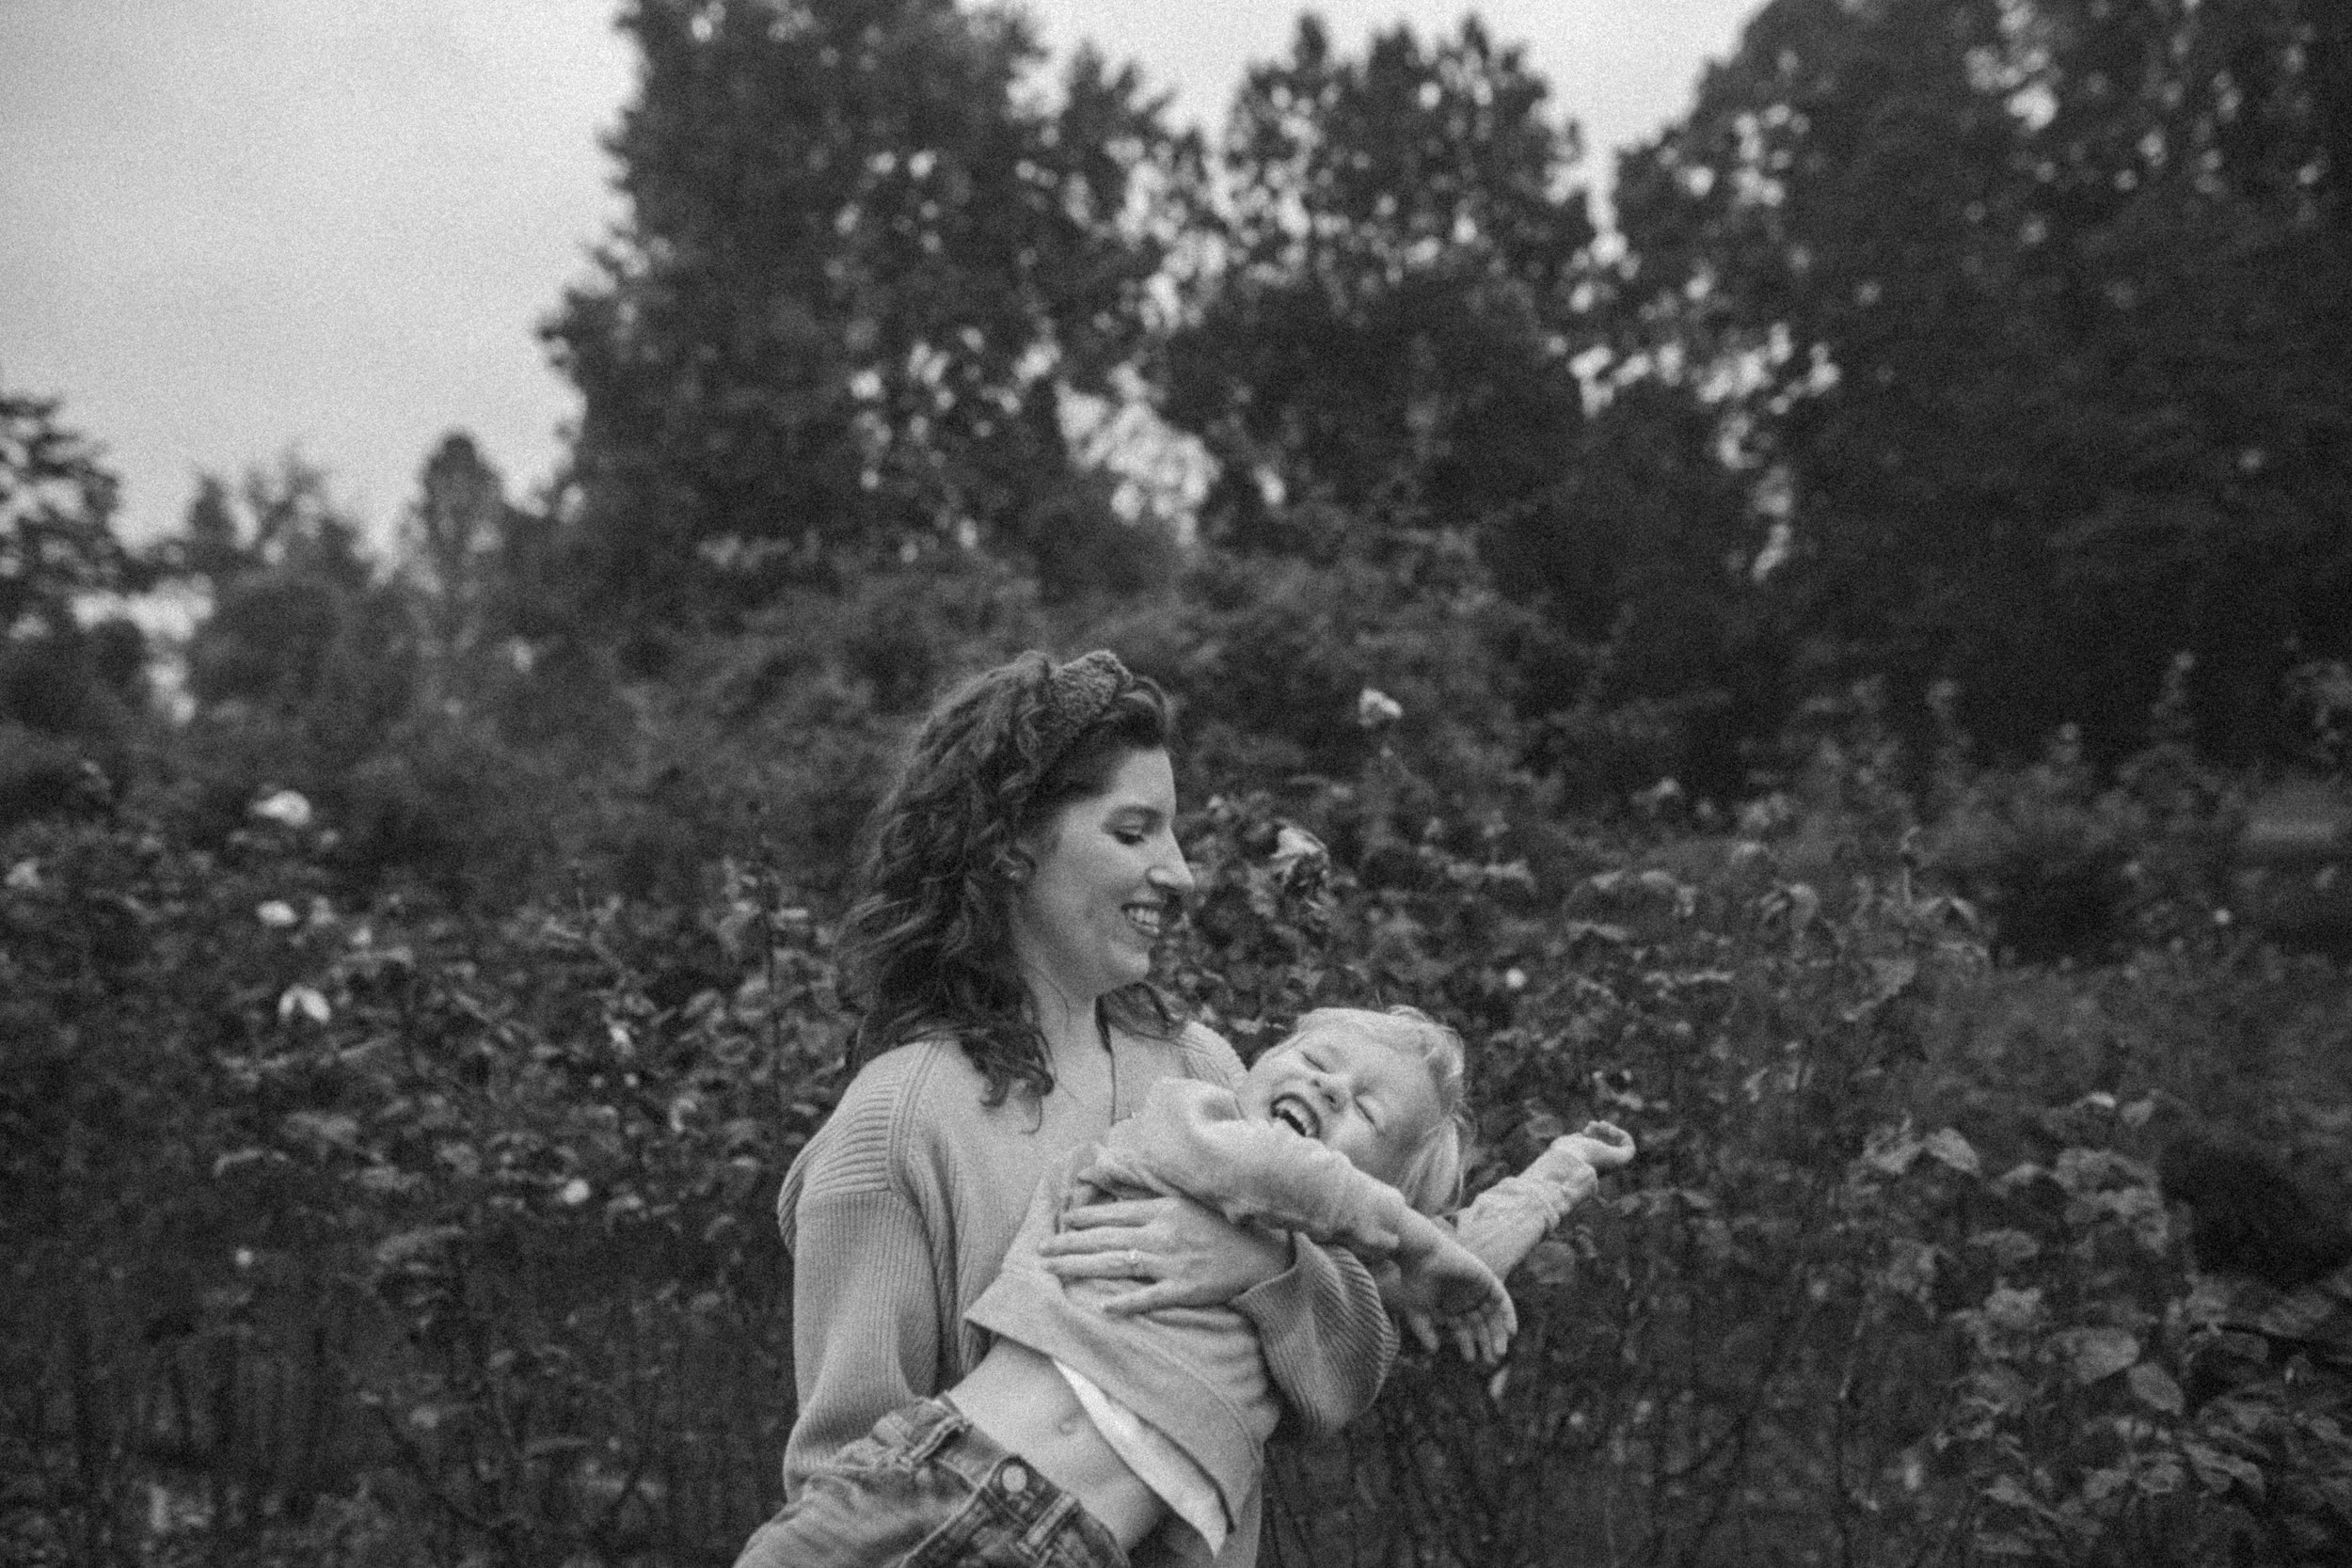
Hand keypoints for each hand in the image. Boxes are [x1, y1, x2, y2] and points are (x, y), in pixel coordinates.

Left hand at [1037, 1193, 1289, 1316]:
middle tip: (1040, 1251)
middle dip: (1069, 1245)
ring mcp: (1172, 1263)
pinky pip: (1151, 1297)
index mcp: (1162, 1210)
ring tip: (1054, 1270)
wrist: (1259, 1256)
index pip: (1112, 1214)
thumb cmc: (1219, 1226)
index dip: (1083, 1220)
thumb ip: (1147, 1187)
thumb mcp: (1184, 1198)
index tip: (1060, 1223)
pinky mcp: (1185, 1289)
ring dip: (1082, 1268)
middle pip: (1106, 1239)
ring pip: (1117, 1265)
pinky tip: (1105, 1308)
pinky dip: (1129, 1303)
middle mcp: (1162, 1234)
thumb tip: (1109, 1171)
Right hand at [1390, 1226, 1515, 1365]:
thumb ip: (1425, 1331)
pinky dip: (1508, 1315)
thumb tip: (1435, 1351)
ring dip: (1497, 1333)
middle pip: (1480, 1325)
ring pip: (1492, 1315)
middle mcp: (1465, 1298)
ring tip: (1500, 1353)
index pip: (1462, 1329)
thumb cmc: (1416, 1281)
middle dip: (1486, 1343)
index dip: (1467, 1345)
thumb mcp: (1418, 1311)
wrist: (1422, 1255)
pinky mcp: (1486, 1278)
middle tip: (1491, 1361)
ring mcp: (1477, 1288)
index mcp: (1449, 1305)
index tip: (1470, 1359)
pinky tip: (1511, 1332)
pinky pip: (1502, 1299)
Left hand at [1524, 1121, 1636, 1206]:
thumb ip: (1572, 1141)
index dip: (1592, 1136)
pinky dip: (1621, 1135)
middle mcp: (1601, 1165)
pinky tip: (1608, 1129)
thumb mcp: (1565, 1143)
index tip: (1584, 1131)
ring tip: (1599, 1125)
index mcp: (1587, 1163)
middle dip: (1600, 1132)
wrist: (1571, 1162)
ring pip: (1619, 1147)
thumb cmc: (1565, 1154)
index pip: (1596, 1149)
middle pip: (1607, 1146)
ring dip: (1611, 1131)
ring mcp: (1611, 1164)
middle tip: (1589, 1126)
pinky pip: (1629, 1147)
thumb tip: (1581, 1136)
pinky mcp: (1621, 1161)